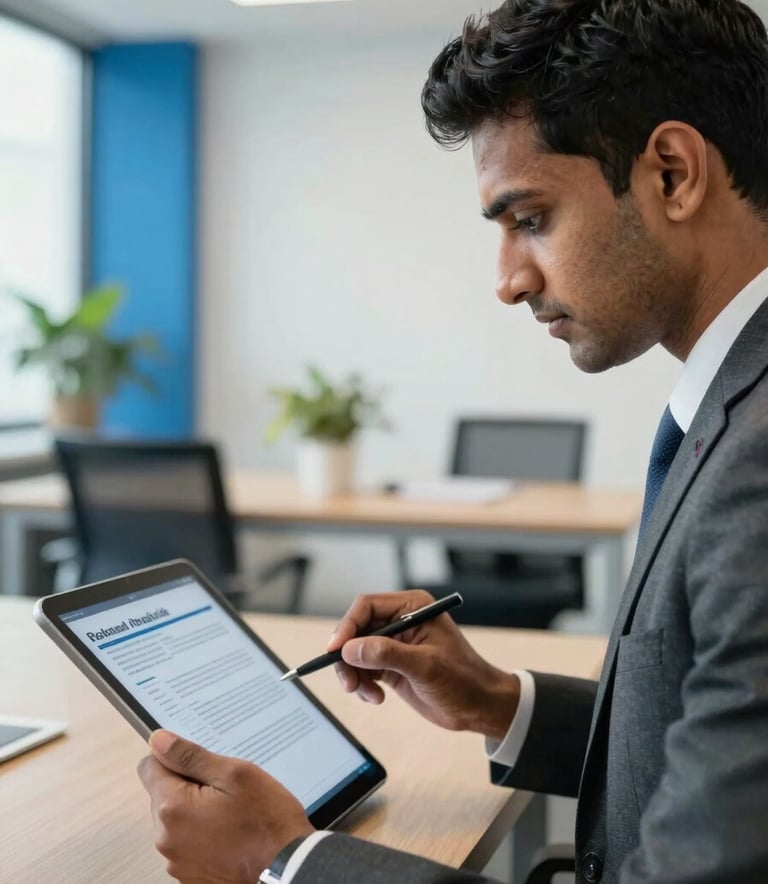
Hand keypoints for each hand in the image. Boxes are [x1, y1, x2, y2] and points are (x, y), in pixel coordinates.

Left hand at [137, 730, 313, 882]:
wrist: (286, 867)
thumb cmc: (266, 820)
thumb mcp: (234, 774)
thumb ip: (191, 756)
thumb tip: (158, 740)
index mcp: (172, 807)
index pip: (149, 767)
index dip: (174, 758)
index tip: (200, 764)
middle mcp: (165, 838)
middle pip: (162, 795)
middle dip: (187, 786)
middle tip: (224, 790)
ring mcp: (176, 861)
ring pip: (175, 820)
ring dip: (195, 811)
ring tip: (230, 814)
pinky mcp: (188, 875)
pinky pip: (186, 843)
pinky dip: (202, 835)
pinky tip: (229, 834)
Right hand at [328, 590, 519, 740]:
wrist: (478, 706)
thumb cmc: (463, 679)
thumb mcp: (425, 666)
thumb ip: (387, 654)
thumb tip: (350, 649)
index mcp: (412, 607)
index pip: (367, 606)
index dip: (347, 626)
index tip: (335, 650)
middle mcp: (400, 620)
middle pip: (356, 629)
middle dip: (347, 656)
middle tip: (348, 682)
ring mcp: (394, 643)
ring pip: (356, 651)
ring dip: (353, 674)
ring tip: (365, 693)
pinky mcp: (390, 664)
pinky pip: (363, 669)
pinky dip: (362, 684)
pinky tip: (376, 697)